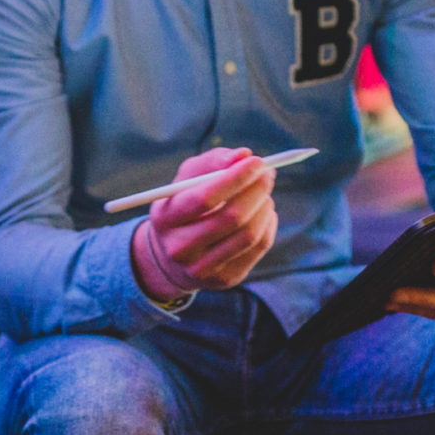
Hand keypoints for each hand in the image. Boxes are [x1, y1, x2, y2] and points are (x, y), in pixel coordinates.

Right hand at [130, 149, 277, 300]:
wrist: (172, 256)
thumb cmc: (184, 206)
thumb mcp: (187, 179)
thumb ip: (213, 162)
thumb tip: (243, 155)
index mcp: (165, 218)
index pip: (204, 198)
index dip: (235, 178)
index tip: (257, 161)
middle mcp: (180, 248)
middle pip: (231, 218)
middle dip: (256, 191)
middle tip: (268, 174)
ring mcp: (202, 268)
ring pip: (249, 234)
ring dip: (264, 206)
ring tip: (263, 194)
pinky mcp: (224, 279)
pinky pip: (258, 248)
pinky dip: (268, 224)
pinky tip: (263, 213)